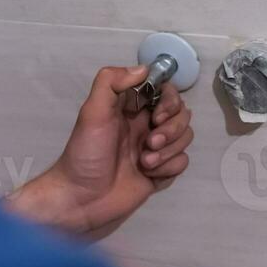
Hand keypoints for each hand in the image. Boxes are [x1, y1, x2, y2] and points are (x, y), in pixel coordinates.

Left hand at [5, 65, 193, 235]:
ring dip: (169, 150)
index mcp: (132, 108)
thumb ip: (111, 82)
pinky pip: (182, 162)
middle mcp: (146, 125)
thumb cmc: (86, 152)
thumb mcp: (92, 112)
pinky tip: (149, 175)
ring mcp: (155, 149)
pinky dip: (169, 167)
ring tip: (145, 162)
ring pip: (185, 138)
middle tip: (150, 142)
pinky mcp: (161, 172)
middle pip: (182, 114)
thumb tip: (144, 69)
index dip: (170, 101)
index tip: (157, 114)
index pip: (165, 92)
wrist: (81, 198)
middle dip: (172, 129)